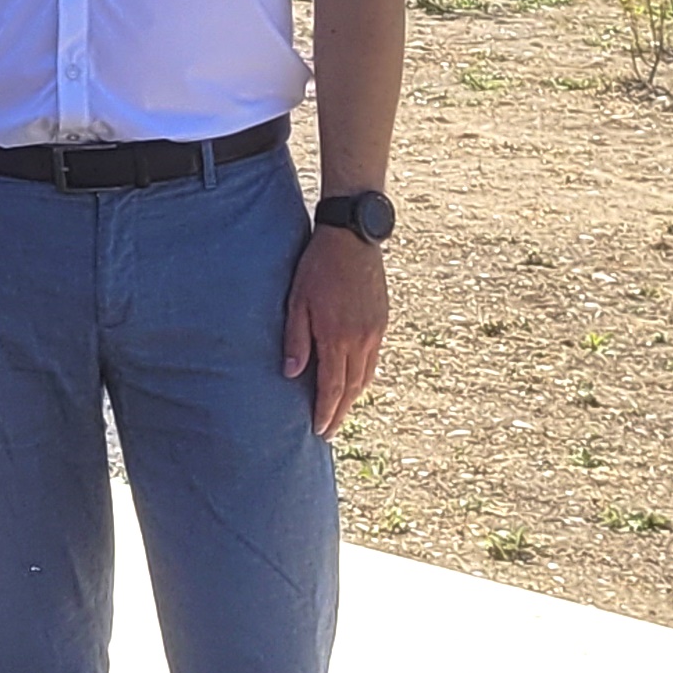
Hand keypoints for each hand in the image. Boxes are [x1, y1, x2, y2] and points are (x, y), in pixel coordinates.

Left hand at [283, 226, 391, 436]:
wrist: (352, 239)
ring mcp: (375, 332)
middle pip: (351, 388)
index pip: (332, 386)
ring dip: (352, 397)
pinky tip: (353, 382)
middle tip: (329, 432)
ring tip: (338, 411)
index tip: (319, 431)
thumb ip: (296, 340)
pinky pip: (373, 360)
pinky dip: (363, 378)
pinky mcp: (381, 323)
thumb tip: (291, 375)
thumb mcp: (297, 301)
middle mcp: (361, 340)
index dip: (326, 411)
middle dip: (339, 412)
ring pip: (365, 376)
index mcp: (337, 337)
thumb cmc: (317, 267)